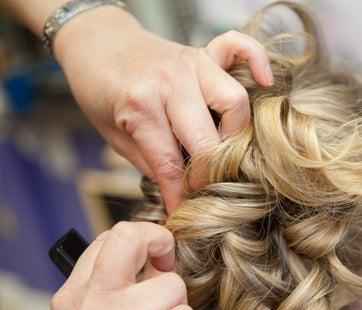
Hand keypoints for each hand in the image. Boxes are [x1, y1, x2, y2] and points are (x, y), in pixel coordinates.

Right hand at [50, 221, 194, 309]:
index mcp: (72, 297)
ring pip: (173, 286)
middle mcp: (89, 307)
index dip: (141, 238)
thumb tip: (155, 253)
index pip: (109, 238)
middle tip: (167, 263)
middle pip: (131, 237)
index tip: (155, 256)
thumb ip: (112, 286)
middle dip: (160, 240)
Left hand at [53, 7, 271, 212]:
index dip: (179, 196)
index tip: (183, 214)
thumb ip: (151, 162)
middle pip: (209, 140)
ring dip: (235, 133)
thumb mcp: (113, 136)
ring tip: (222, 147)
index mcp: (140, 106)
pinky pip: (240, 47)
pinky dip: (256, 61)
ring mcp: (191, 63)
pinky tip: (263, 81)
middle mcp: (171, 82)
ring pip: (234, 102)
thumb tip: (180, 192)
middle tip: (202, 187)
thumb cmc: (102, 90)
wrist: (96, 42)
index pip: (170, 164)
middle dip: (209, 174)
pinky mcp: (204, 51)